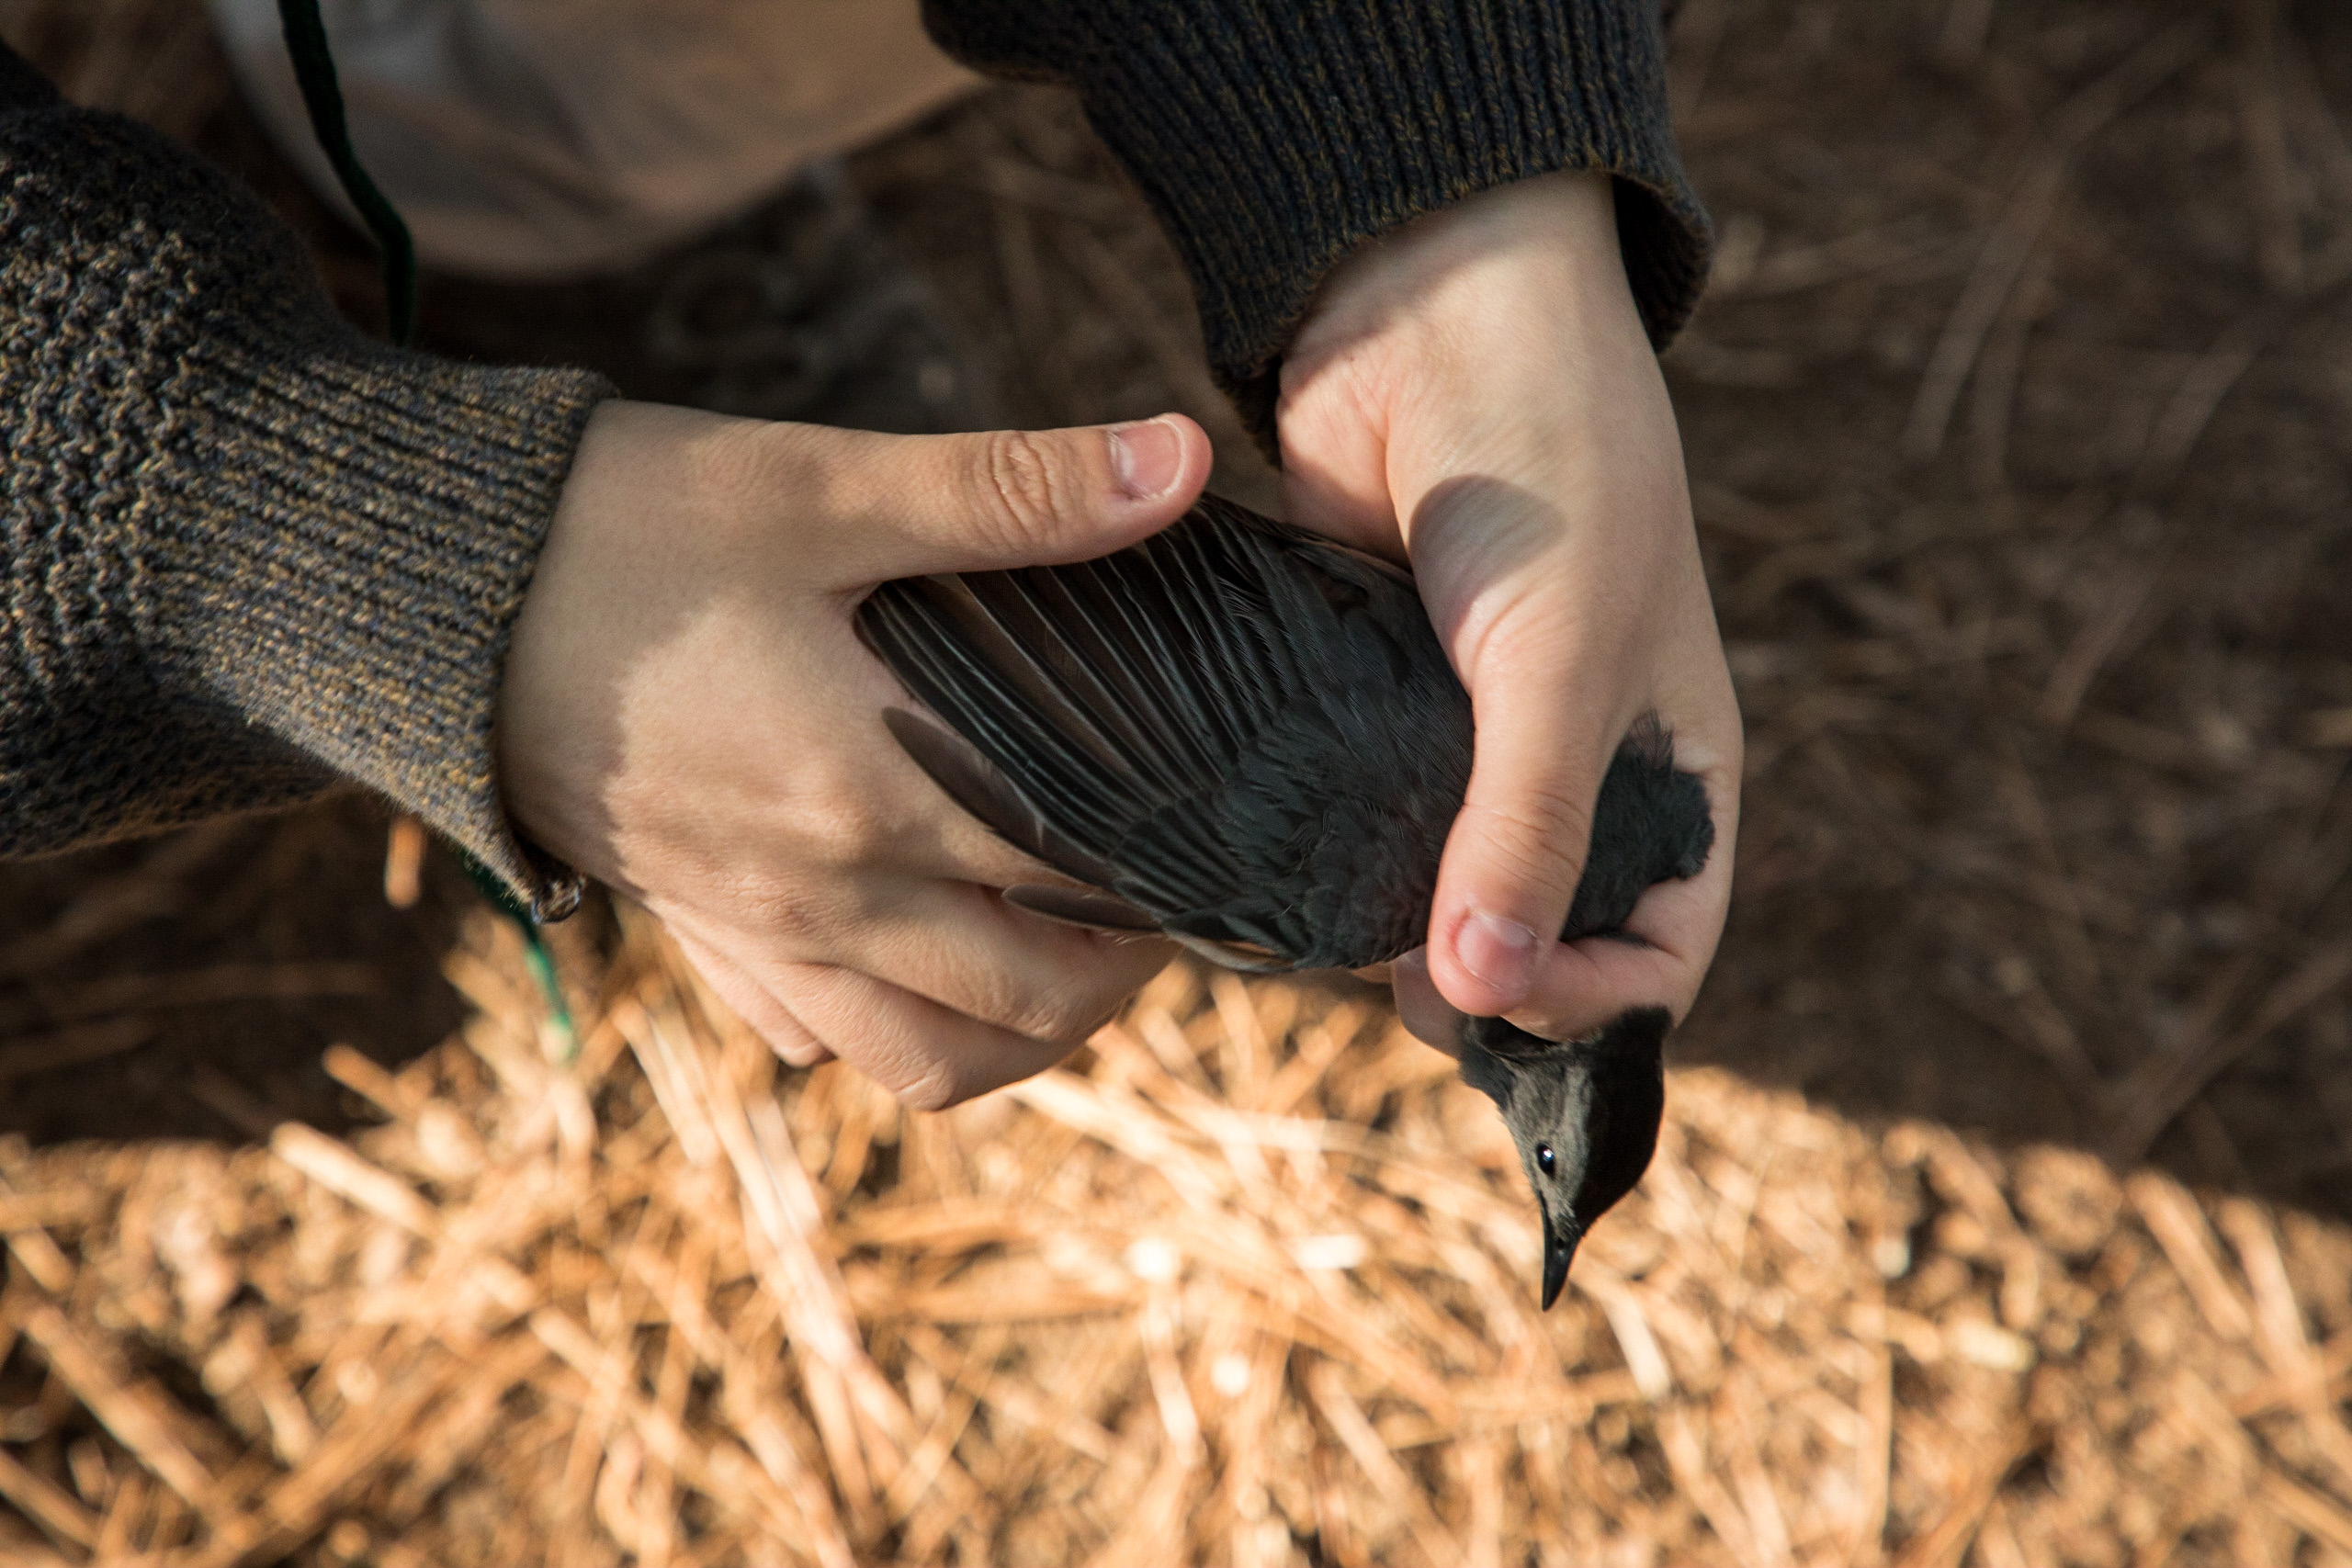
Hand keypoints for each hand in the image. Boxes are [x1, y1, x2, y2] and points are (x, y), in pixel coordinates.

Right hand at [498, 402, 1209, 1106]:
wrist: (418, 595)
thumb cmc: (621, 525)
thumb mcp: (820, 486)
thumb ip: (1010, 488)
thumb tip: (1176, 459)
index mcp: (877, 790)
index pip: (1085, 888)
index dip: (1182, 880)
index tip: (1230, 838)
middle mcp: (824, 894)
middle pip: (1026, 1008)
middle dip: (1121, 977)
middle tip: (1164, 895)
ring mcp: (751, 929)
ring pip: (924, 1062)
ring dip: (1016, 1035)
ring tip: (1062, 952)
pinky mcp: (691, 927)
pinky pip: (813, 1037)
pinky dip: (889, 1030)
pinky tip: (917, 954)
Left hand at [1279, 171, 1741, 1045]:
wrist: (1431, 308)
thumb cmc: (1550, 470)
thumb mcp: (1562, 660)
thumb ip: (1528, 825)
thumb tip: (1481, 994)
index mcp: (1673, 771)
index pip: (1662, 949)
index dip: (1598, 1005)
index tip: (1502, 1000)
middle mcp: (1574, 770)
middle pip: (1542, 942)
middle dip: (1483, 990)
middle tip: (1399, 988)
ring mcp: (1464, 743)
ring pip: (1434, 893)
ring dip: (1391, 935)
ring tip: (1333, 935)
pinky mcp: (1364, 706)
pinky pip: (1348, 821)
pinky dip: (1320, 862)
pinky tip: (1277, 876)